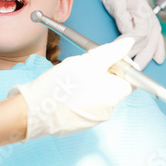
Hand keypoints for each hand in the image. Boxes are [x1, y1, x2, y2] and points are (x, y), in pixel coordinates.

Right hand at [9, 38, 134, 140]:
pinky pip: (86, 102)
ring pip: (98, 91)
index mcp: (113, 95)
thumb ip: (111, 52)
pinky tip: (64, 88)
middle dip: (102, 71)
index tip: (106, 56)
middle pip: (114, 84)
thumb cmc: (59, 86)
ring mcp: (93, 117)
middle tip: (82, 64)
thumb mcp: (86, 62)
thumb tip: (129, 44)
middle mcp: (108, 110)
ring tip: (69, 76)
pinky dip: (80, 93)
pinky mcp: (80, 121)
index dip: (121, 64)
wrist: (33, 111)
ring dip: (89, 80)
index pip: (132, 78)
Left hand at [97, 0, 164, 68]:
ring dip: (147, 57)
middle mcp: (149, 17)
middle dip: (138, 57)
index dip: (129, 48)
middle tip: (127, 70)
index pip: (138, 36)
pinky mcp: (147, 21)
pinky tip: (158, 59)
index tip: (118, 55)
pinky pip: (156, 38)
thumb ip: (122, 17)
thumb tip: (128, 35)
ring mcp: (150, 20)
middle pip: (147, 43)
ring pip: (152, 43)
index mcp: (141, 12)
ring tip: (139, 70)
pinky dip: (158, 49)